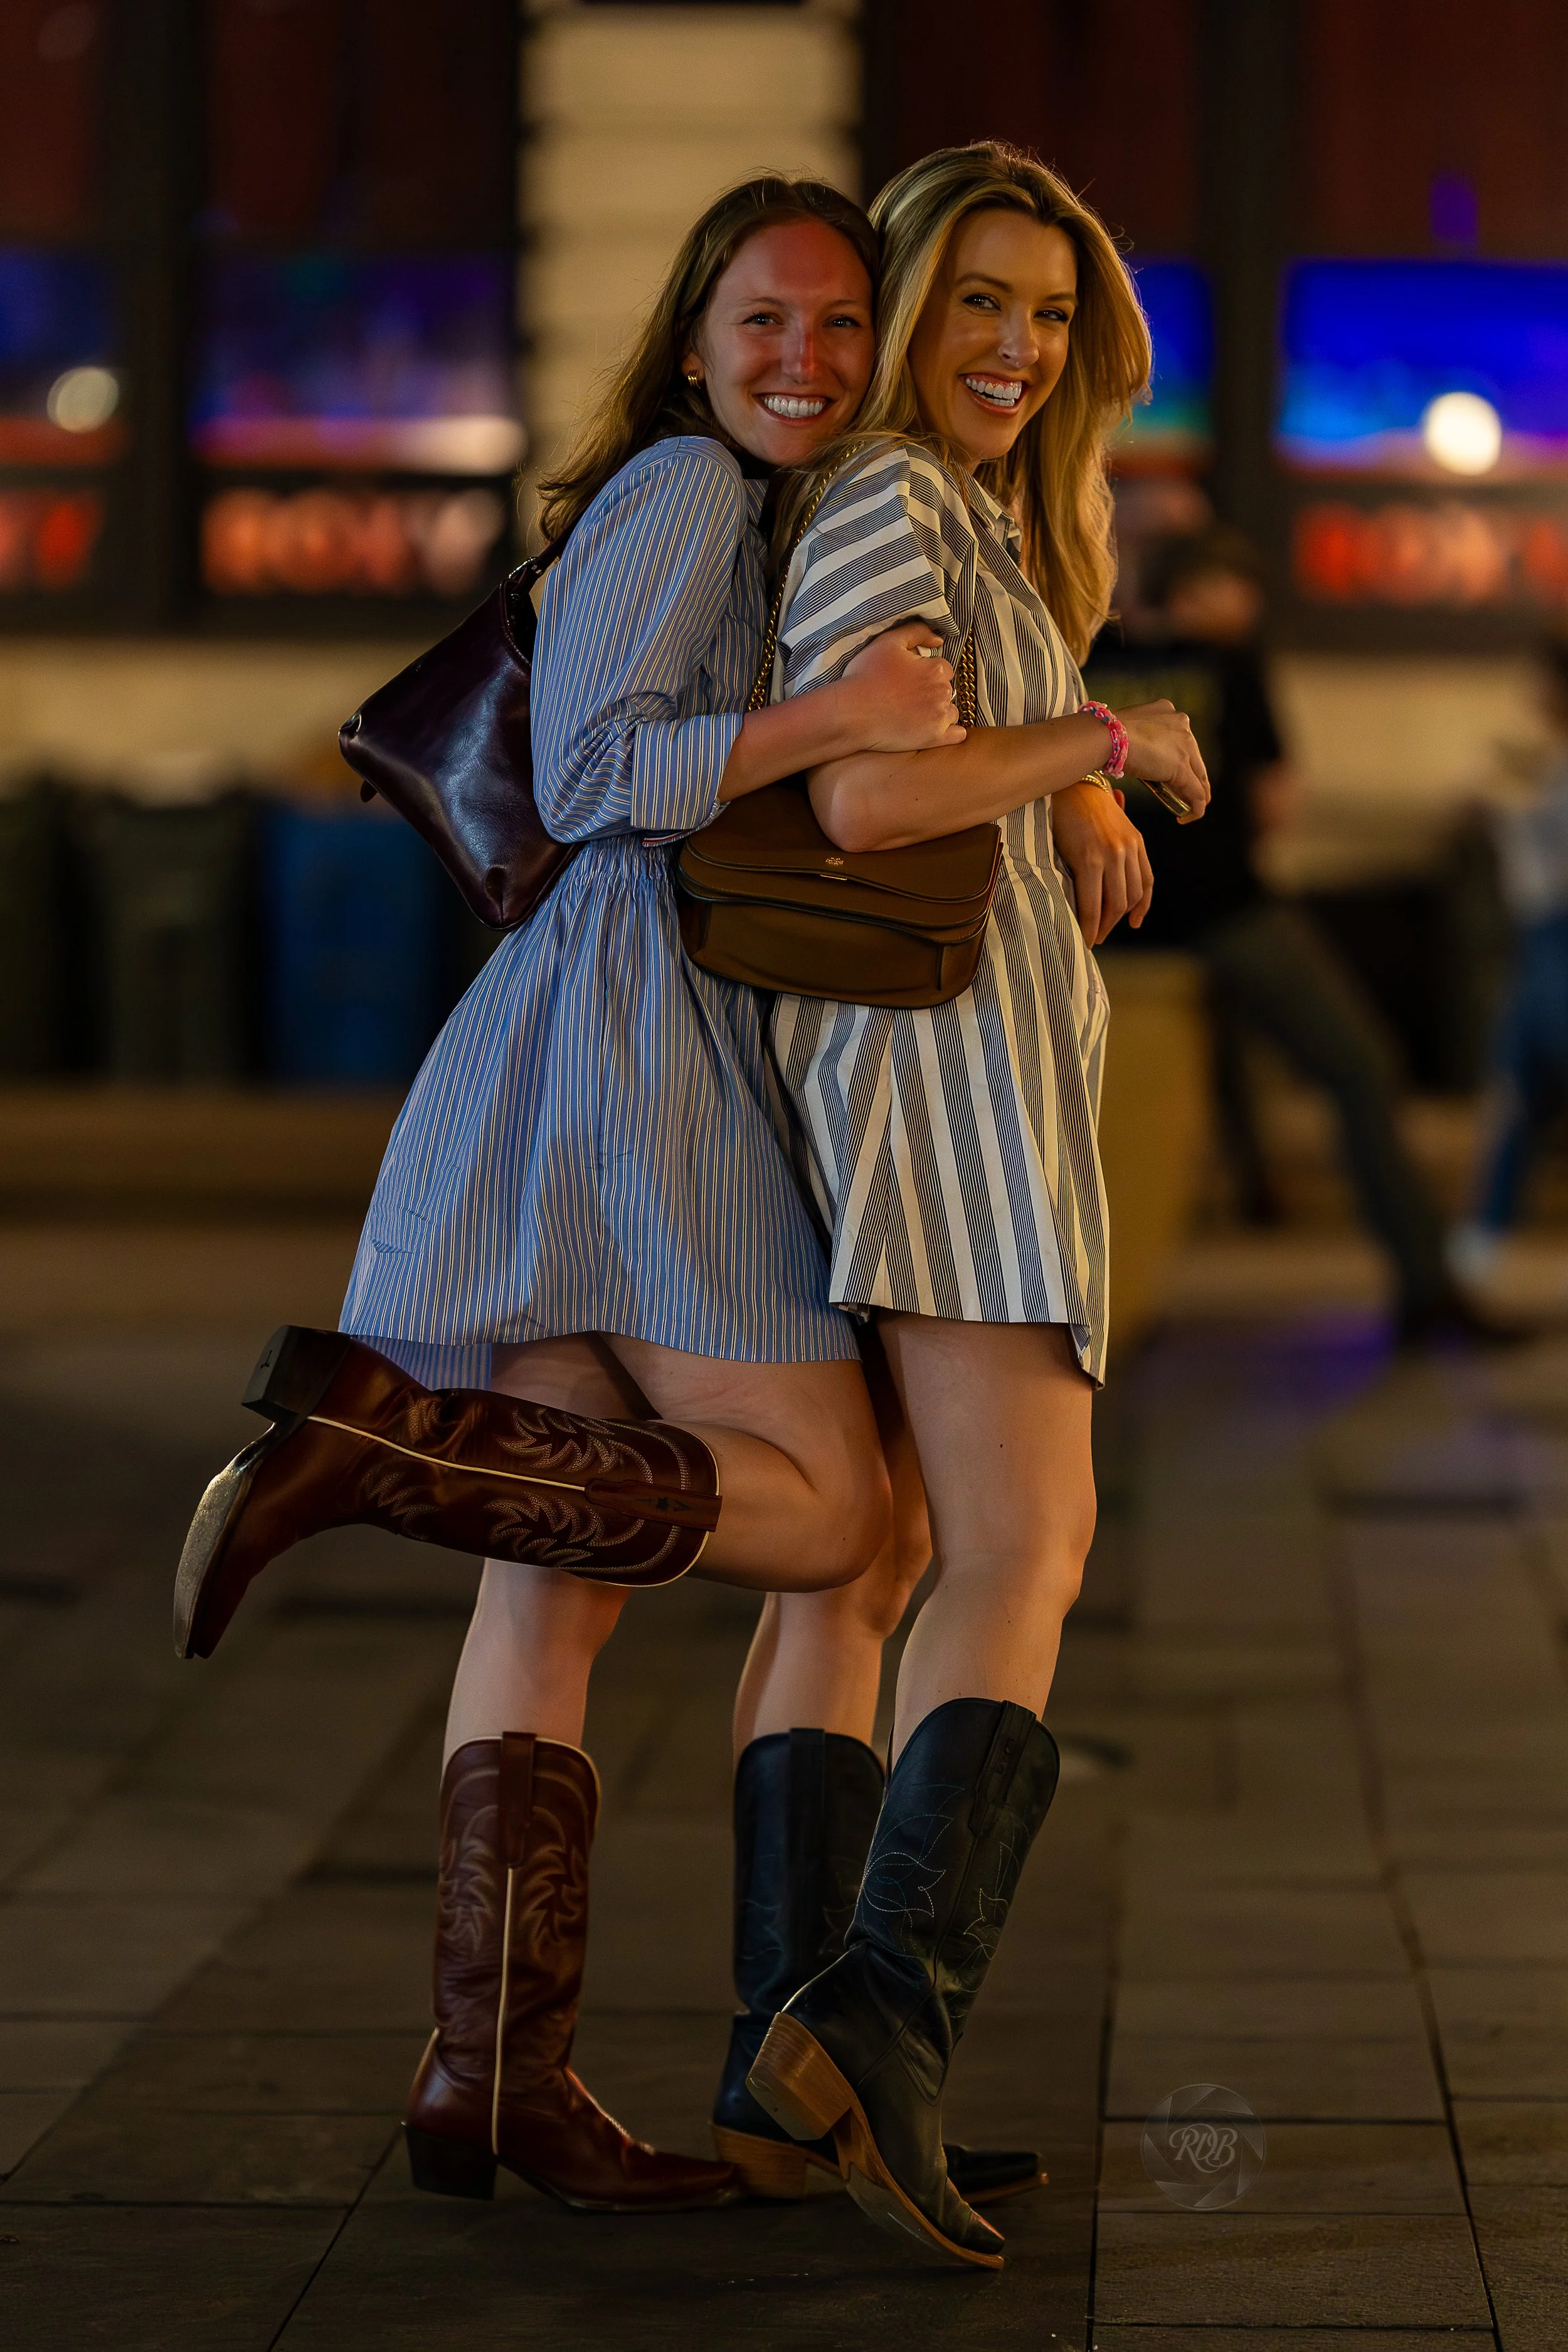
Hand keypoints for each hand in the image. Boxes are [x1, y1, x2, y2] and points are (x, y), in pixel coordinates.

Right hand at [840, 622, 967, 752]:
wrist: (851, 712)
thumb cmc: (866, 675)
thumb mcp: (888, 641)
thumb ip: (917, 632)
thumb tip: (939, 640)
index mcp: (935, 669)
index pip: (944, 669)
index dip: (927, 672)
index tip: (910, 680)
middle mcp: (943, 692)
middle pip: (948, 690)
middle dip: (933, 691)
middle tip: (909, 697)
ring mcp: (940, 718)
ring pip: (952, 711)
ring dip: (941, 711)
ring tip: (916, 713)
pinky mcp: (934, 739)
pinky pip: (957, 735)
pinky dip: (952, 732)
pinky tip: (936, 728)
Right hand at [1051, 781, 1153, 946]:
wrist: (1066, 782)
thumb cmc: (1079, 802)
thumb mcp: (1107, 821)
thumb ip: (1113, 843)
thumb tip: (1103, 867)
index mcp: (1135, 841)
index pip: (1146, 882)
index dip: (1141, 907)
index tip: (1134, 922)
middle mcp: (1128, 849)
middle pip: (1129, 897)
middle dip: (1115, 921)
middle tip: (1101, 935)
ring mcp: (1111, 855)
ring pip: (1114, 904)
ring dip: (1103, 926)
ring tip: (1091, 937)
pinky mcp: (1090, 859)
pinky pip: (1093, 901)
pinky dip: (1090, 922)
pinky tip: (1083, 932)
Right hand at [1116, 700, 1209, 822]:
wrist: (1105, 734)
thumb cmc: (1105, 732)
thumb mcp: (1128, 729)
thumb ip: (1138, 737)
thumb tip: (1135, 754)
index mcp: (1169, 712)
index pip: (1181, 742)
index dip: (1178, 761)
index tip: (1169, 775)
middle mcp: (1182, 726)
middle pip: (1194, 759)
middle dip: (1190, 780)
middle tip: (1182, 797)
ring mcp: (1185, 746)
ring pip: (1199, 777)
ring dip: (1195, 795)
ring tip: (1187, 810)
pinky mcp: (1181, 767)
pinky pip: (1196, 793)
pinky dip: (1195, 808)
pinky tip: (1186, 818)